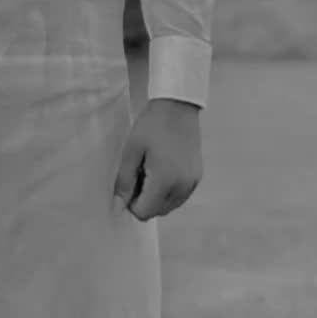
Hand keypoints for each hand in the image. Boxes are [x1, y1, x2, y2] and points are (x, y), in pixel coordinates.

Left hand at [113, 98, 202, 220]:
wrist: (178, 105)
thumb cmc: (152, 125)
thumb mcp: (131, 150)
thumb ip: (124, 180)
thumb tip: (119, 204)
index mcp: (165, 181)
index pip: (145, 212)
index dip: (131, 202)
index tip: (128, 183)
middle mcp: (183, 187)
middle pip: (158, 211)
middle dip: (144, 200)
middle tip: (138, 173)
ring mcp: (192, 182)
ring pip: (170, 205)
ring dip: (157, 196)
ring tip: (150, 169)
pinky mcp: (197, 176)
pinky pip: (180, 195)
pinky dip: (169, 190)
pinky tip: (162, 168)